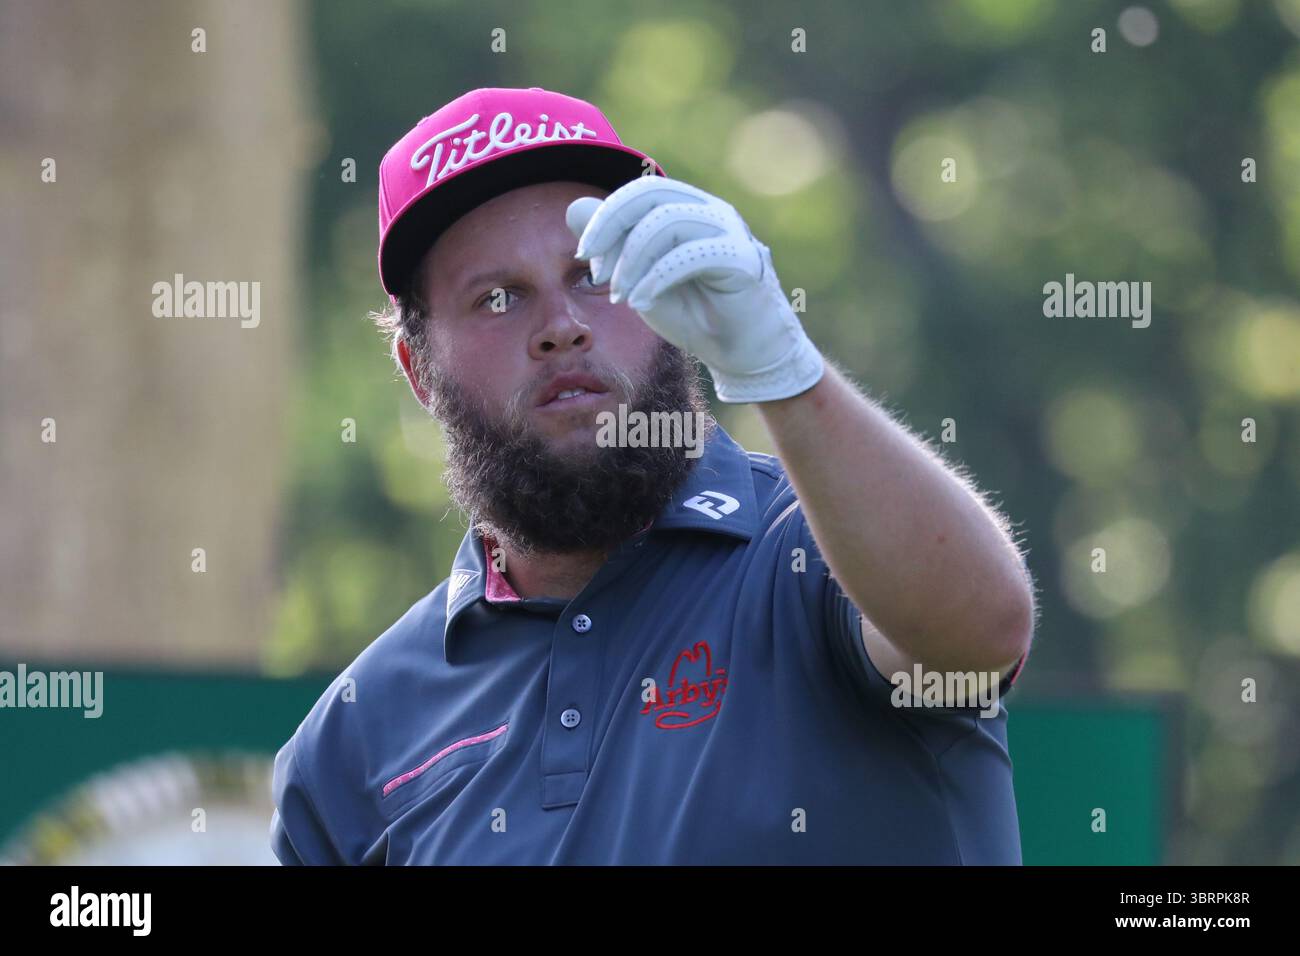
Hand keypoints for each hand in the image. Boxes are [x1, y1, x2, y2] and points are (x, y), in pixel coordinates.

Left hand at [566, 177, 823, 403]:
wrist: (742, 355)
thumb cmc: (695, 315)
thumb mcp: (640, 278)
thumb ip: (612, 244)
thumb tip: (573, 206)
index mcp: (688, 208)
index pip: (640, 191)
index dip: (606, 216)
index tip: (584, 256)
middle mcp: (711, 210)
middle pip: (651, 194)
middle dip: (612, 227)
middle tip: (596, 271)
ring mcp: (730, 230)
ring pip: (667, 222)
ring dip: (632, 260)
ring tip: (621, 295)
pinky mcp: (742, 258)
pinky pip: (690, 254)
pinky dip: (656, 277)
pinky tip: (641, 302)